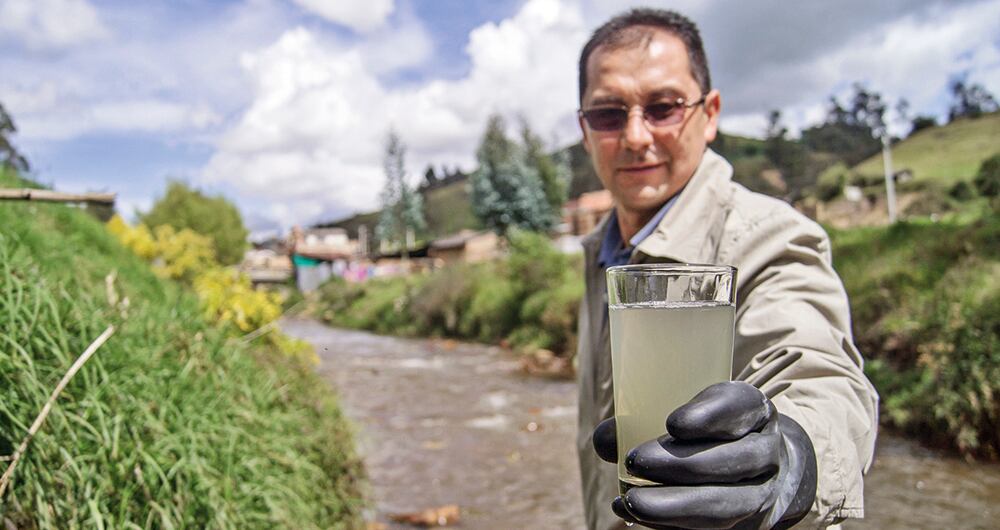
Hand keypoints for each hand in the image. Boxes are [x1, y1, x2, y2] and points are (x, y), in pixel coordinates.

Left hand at [592, 382, 816, 528]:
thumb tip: (604, 440)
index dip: (710, 416)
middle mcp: (767, 451)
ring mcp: (762, 493)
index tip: (673, 423)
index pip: (742, 406)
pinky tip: (636, 516)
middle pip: (732, 459)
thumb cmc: (709, 432)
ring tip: (632, 501)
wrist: (759, 469)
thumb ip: (644, 418)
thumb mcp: (691, 413)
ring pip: (726, 504)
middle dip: (680, 464)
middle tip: (635, 461)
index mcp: (754, 410)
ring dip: (675, 505)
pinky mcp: (747, 525)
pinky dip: (671, 525)